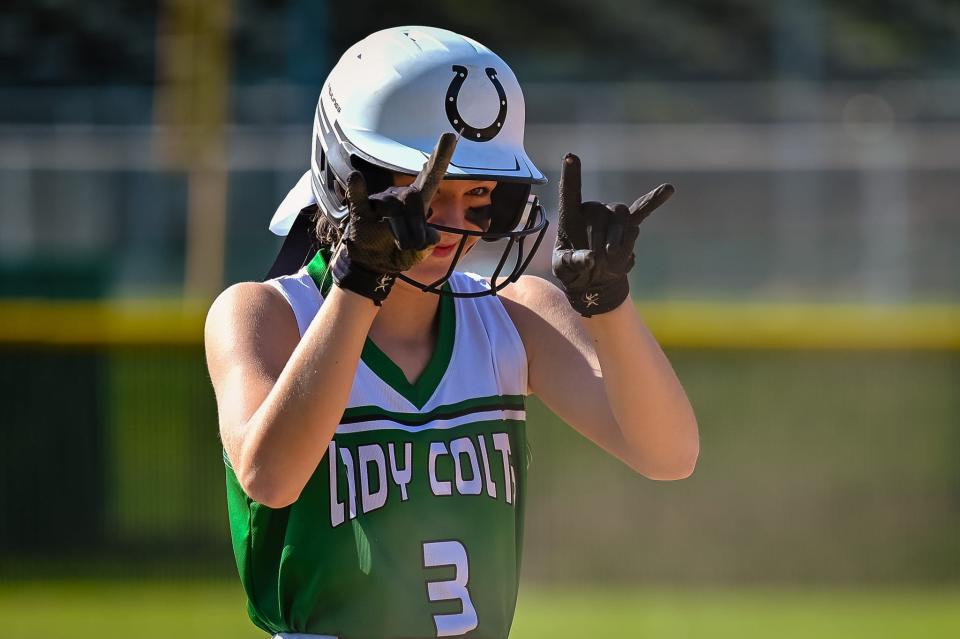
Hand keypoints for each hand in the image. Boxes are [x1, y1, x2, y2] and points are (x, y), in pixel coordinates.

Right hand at [330, 132, 456, 303]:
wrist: (374, 263)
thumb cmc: (399, 251)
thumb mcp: (419, 252)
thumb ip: (428, 244)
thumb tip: (432, 237)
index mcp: (417, 202)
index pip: (431, 176)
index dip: (440, 157)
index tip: (451, 136)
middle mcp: (398, 196)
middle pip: (413, 196)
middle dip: (417, 223)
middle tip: (416, 244)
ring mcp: (379, 201)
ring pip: (393, 206)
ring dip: (401, 230)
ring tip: (403, 246)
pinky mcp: (360, 211)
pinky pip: (358, 197)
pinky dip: (356, 188)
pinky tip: (356, 178)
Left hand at [552, 153, 673, 316]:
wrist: (593, 282)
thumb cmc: (572, 272)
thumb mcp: (564, 270)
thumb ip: (573, 262)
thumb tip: (592, 258)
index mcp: (571, 217)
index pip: (569, 192)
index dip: (570, 175)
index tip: (570, 156)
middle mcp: (592, 211)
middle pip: (602, 213)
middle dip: (601, 239)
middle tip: (597, 261)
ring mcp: (611, 217)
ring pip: (622, 220)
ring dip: (620, 241)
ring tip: (612, 259)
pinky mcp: (628, 226)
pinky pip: (642, 210)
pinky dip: (653, 201)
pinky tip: (668, 189)